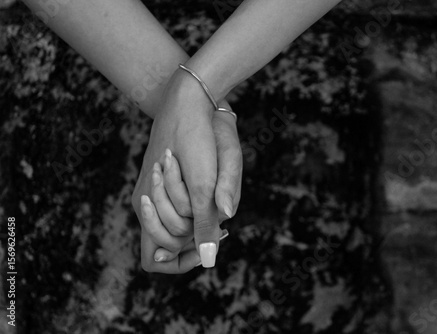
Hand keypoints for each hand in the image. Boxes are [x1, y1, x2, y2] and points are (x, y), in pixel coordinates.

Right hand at [132, 70, 241, 272]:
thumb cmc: (196, 136)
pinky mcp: (161, 179)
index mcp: (147, 206)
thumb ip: (204, 223)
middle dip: (193, 233)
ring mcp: (150, 190)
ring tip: (212, 192)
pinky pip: (178, 206)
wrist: (188, 98)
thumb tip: (208, 260)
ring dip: (196, 216)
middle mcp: (143, 202)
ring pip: (175, 224)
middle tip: (215, 212)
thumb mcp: (205, 181)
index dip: (180, 260)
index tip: (206, 239)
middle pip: (167, 243)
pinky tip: (212, 187)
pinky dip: (196, 204)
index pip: (154, 260)